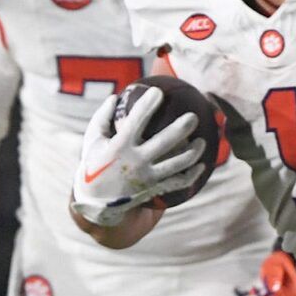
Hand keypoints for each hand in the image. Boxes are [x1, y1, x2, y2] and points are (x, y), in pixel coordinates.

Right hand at [70, 88, 205, 226]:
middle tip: (193, 116)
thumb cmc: (95, 165)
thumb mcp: (92, 140)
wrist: (97, 203)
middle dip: (181, 128)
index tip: (157, 92)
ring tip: (203, 141)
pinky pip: (178, 182)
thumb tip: (116, 97)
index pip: (135, 121)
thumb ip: (102, 117)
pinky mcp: (154, 189)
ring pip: (177, 164)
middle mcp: (135, 162)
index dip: (147, 105)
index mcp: (119, 147)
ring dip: (193, 152)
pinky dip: (192, 175)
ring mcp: (146, 177)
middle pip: (164, 142)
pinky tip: (202, 165)